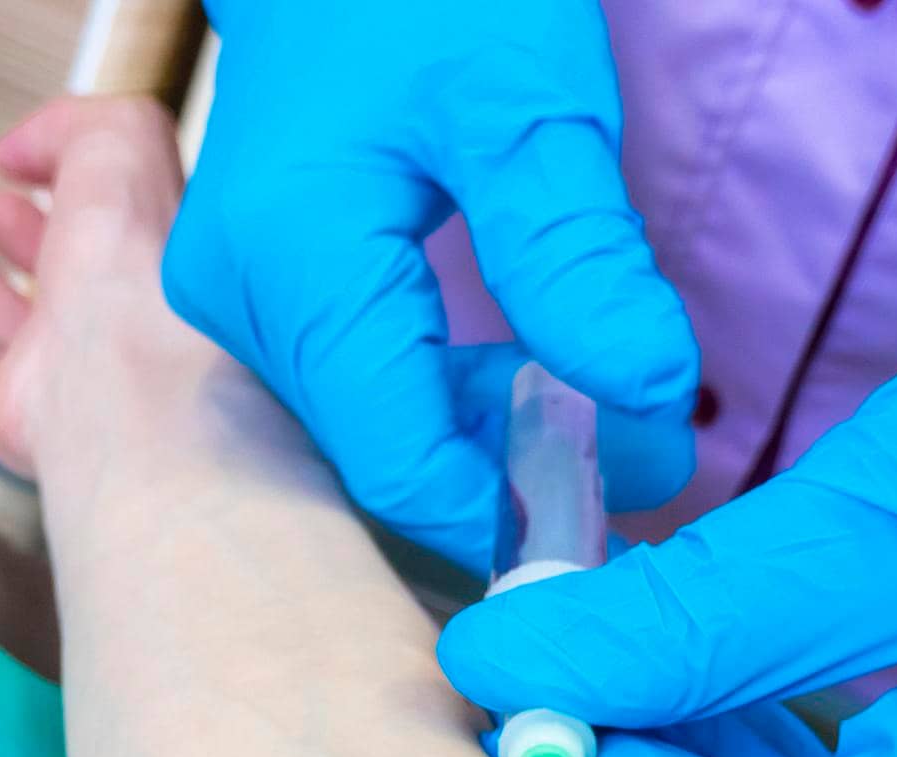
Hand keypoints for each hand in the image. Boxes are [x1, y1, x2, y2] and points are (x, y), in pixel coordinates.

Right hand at [0, 96, 187, 478]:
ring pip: (14, 319)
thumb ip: (82, 124)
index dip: (89, 181)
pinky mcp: (25, 409)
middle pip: (73, 276)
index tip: (46, 159)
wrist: (128, 383)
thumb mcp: (125, 147)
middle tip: (3, 204)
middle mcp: (126, 323)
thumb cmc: (146, 279)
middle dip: (31, 232)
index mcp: (163, 265)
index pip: (130, 223)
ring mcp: (75, 370)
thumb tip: (32, 147)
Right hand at [162, 0, 698, 571]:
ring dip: (498, 435)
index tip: (616, 516)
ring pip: (384, 428)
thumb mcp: (524, 100)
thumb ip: (579, 254)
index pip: (400, 461)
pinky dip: (459, 398)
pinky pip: (371, 387)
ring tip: (614, 413)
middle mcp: (244, 305)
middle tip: (649, 454)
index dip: (509, 514)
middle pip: (392, 453)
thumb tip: (652, 392)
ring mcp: (248, 305)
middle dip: (521, 473)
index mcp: (292, 263)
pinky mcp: (271, 298)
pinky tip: (537, 379)